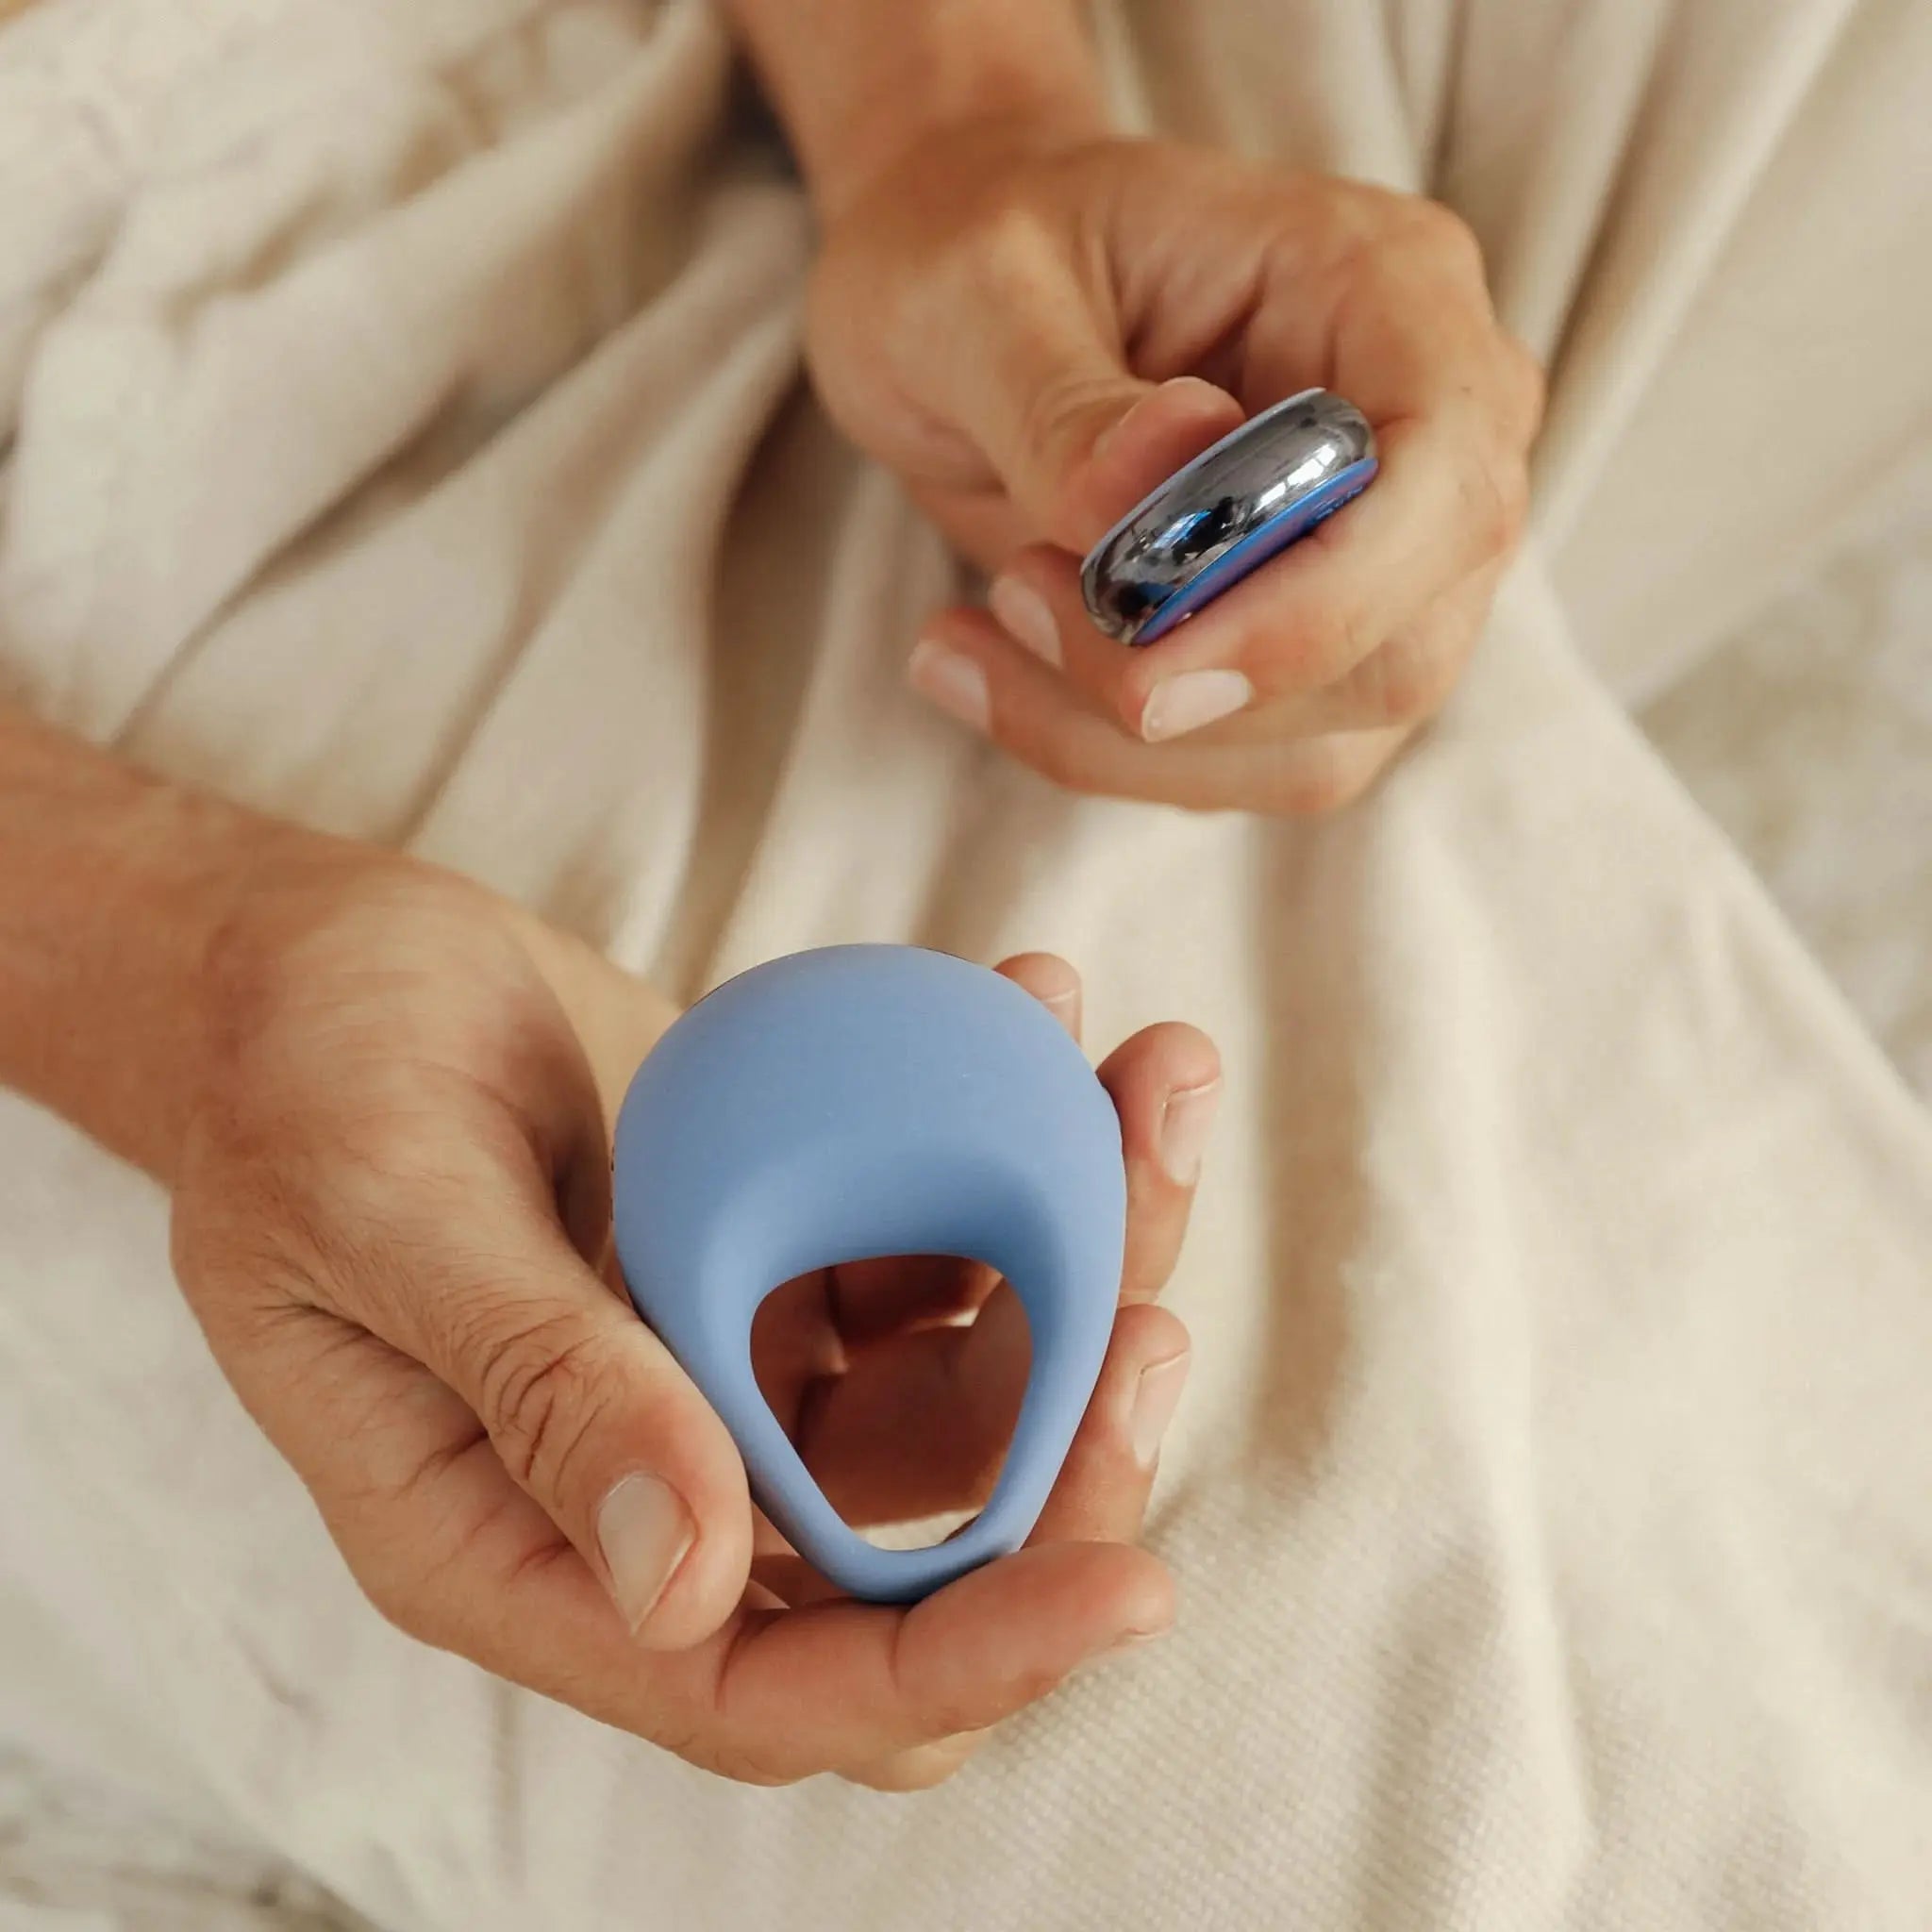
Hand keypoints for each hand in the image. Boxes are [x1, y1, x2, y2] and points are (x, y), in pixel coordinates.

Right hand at [170, 839, 1218, 1787]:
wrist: (307, 963)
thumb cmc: (294, 1079)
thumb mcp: (379, 1210)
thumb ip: (533, 1385)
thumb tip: (690, 1584)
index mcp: (519, 1547)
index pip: (773, 1686)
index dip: (963, 1663)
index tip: (1132, 1586)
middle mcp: (650, 1487)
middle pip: (920, 1555)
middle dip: (1074, 1455)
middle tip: (1155, 1303)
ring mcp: (729, 1372)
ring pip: (968, 1395)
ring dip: (1090, 1263)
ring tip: (1146, 1084)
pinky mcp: (778, 1256)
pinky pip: (940, 1251)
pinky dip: (1021, 1156)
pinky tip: (1046, 1015)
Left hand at [807, 130, 1542, 813]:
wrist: (961, 287)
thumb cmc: (980, 249)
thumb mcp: (978, 290)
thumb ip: (1066, 398)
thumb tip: (1165, 469)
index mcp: (1386, 290)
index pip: (1448, 482)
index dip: (1319, 607)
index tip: (1147, 669)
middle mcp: (1423, 436)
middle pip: (1399, 651)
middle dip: (1200, 687)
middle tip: (1016, 602)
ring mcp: (1385, 559)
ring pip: (1320, 741)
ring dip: (1128, 737)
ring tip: (979, 624)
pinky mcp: (1311, 649)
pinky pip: (1243, 761)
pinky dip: (1100, 748)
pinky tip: (983, 662)